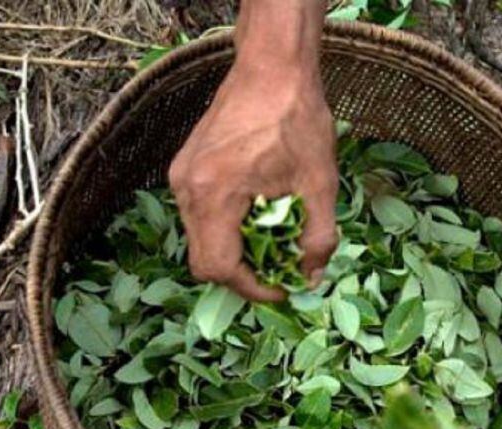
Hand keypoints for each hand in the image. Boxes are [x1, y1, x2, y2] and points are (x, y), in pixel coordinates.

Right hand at [168, 7, 336, 300]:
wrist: (272, 66)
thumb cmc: (298, 119)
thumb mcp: (320, 184)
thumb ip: (318, 238)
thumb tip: (311, 277)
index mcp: (214, 195)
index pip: (218, 267)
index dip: (251, 289)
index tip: (282, 288)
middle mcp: (186, 189)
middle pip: (203, 260)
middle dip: (243, 274)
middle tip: (279, 270)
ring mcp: (181, 176)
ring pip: (200, 238)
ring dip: (235, 249)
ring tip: (273, 239)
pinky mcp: (185, 166)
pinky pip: (199, 214)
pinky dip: (226, 225)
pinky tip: (258, 212)